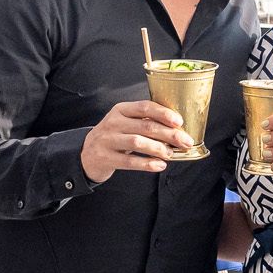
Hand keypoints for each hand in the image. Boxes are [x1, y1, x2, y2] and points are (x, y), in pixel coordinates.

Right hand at [80, 100, 194, 182]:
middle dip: (169, 134)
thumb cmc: (114, 136)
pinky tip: (160, 165)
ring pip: (138, 142)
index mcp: (121, 110)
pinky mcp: (106, 158)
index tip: (179, 121)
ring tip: (171, 153)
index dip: (164, 114)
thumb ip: (144, 121)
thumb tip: (176, 128)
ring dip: (159, 148)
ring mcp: (108, 140)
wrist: (87, 154)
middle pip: (145, 126)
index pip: (145, 107)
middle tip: (185, 141)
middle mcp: (113, 123)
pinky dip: (147, 164)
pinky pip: (130, 161)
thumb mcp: (124, 122)